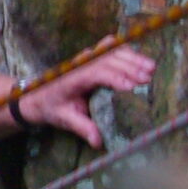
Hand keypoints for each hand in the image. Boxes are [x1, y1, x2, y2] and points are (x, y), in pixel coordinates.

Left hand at [21, 42, 155, 147]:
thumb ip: (81, 127)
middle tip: (148, 78)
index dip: (116, 77)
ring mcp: (86, 57)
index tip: (133, 87)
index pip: (97, 72)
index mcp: (73, 77)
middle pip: (108, 57)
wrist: (36, 96)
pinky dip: (127, 51)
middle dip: (130, 66)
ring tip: (151, 68)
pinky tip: (141, 60)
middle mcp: (80, 63)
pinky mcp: (92, 56)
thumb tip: (98, 141)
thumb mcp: (64, 119)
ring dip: (132, 57)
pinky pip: (111, 47)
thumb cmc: (51, 107)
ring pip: (111, 48)